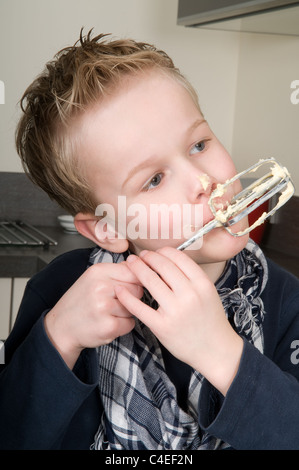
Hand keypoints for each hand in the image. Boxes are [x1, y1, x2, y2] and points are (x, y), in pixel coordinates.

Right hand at [44, 262, 142, 368]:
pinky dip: (123, 326)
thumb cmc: (79, 302)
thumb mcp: (92, 278)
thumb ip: (116, 271)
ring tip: (108, 313)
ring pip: (135, 307)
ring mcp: (104, 307)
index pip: (133, 271)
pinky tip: (109, 323)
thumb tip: (140, 265)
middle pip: (137, 289)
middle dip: (132, 297)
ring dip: (126, 313)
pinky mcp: (109, 326)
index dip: (136, 281)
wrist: (60, 327)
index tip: (132, 286)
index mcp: (98, 271)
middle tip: (115, 302)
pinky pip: (130, 323)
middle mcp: (101, 287)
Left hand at [115, 247, 242, 395]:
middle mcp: (190, 295)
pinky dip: (126, 296)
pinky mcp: (162, 326)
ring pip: (150, 281)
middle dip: (148, 257)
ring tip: (131, 264)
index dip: (163, 251)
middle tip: (139, 256)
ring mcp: (175, 311)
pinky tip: (120, 289)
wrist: (216, 350)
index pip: (179, 258)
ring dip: (137, 268)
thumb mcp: (208, 293)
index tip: (155, 252)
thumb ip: (191, 277)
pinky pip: (139, 307)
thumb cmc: (210, 320)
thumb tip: (166, 260)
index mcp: (203, 284)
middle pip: (163, 266)